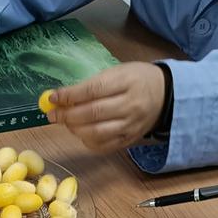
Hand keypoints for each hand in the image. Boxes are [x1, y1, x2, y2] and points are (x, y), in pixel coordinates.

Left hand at [47, 62, 165, 152]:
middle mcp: (131, 105)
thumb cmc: (136, 80)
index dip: (70, 95)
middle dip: (67, 115)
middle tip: (52, 115)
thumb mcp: (118, 72)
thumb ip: (93, 85)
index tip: (53, 98)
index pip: (93, 90)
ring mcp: (130, 125)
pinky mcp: (129, 140)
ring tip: (66, 123)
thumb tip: (62, 98)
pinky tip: (81, 133)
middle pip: (93, 113)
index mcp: (127, 81)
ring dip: (75, 129)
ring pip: (96, 132)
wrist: (165, 95)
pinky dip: (87, 141)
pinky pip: (103, 146)